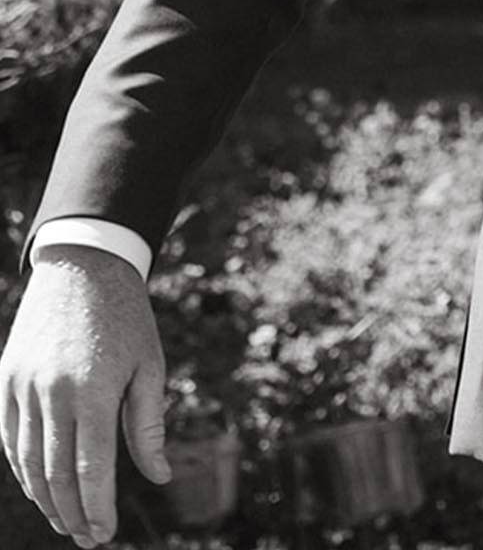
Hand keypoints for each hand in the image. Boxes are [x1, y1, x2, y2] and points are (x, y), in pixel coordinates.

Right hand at [0, 248, 168, 545]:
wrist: (82, 268)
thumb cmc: (126, 319)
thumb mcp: (149, 366)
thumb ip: (148, 425)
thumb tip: (159, 476)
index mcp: (92, 391)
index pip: (90, 467)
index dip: (97, 507)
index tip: (106, 534)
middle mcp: (51, 393)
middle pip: (54, 472)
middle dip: (71, 513)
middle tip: (88, 539)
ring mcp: (21, 387)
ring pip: (26, 461)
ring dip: (44, 499)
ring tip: (66, 523)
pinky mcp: (5, 380)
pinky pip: (8, 438)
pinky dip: (21, 469)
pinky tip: (38, 488)